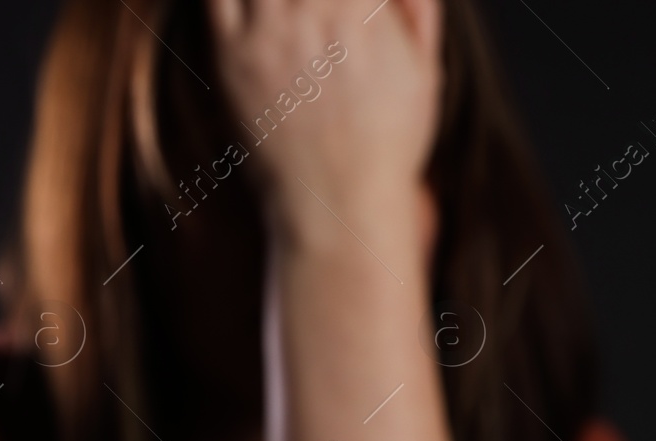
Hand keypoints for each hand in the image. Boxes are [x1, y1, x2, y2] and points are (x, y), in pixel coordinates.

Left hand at [206, 0, 442, 237]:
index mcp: (364, 8)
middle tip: (317, 10)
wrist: (339, 206)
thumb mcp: (424, 70)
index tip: (351, 3)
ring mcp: (267, 33)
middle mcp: (313, 11)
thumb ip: (419, 9)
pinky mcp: (231, 57)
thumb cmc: (389, 144)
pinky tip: (254, 9)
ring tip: (287, 11)